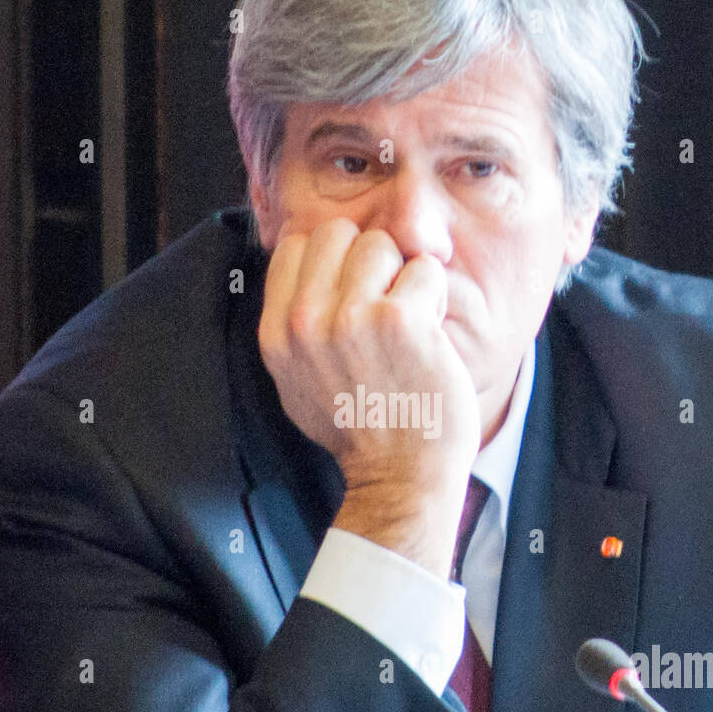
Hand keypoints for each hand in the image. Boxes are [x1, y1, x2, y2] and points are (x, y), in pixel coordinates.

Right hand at [258, 220, 481, 577]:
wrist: (399, 477)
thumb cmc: (360, 431)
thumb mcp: (298, 381)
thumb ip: (296, 324)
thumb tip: (308, 268)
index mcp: (277, 333)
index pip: (297, 247)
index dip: (332, 263)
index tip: (352, 298)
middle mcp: (305, 321)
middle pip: (337, 234)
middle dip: (367, 262)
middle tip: (384, 309)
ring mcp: (351, 317)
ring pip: (382, 244)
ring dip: (403, 278)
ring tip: (408, 326)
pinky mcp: (399, 319)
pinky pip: (425, 269)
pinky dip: (435, 297)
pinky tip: (430, 336)